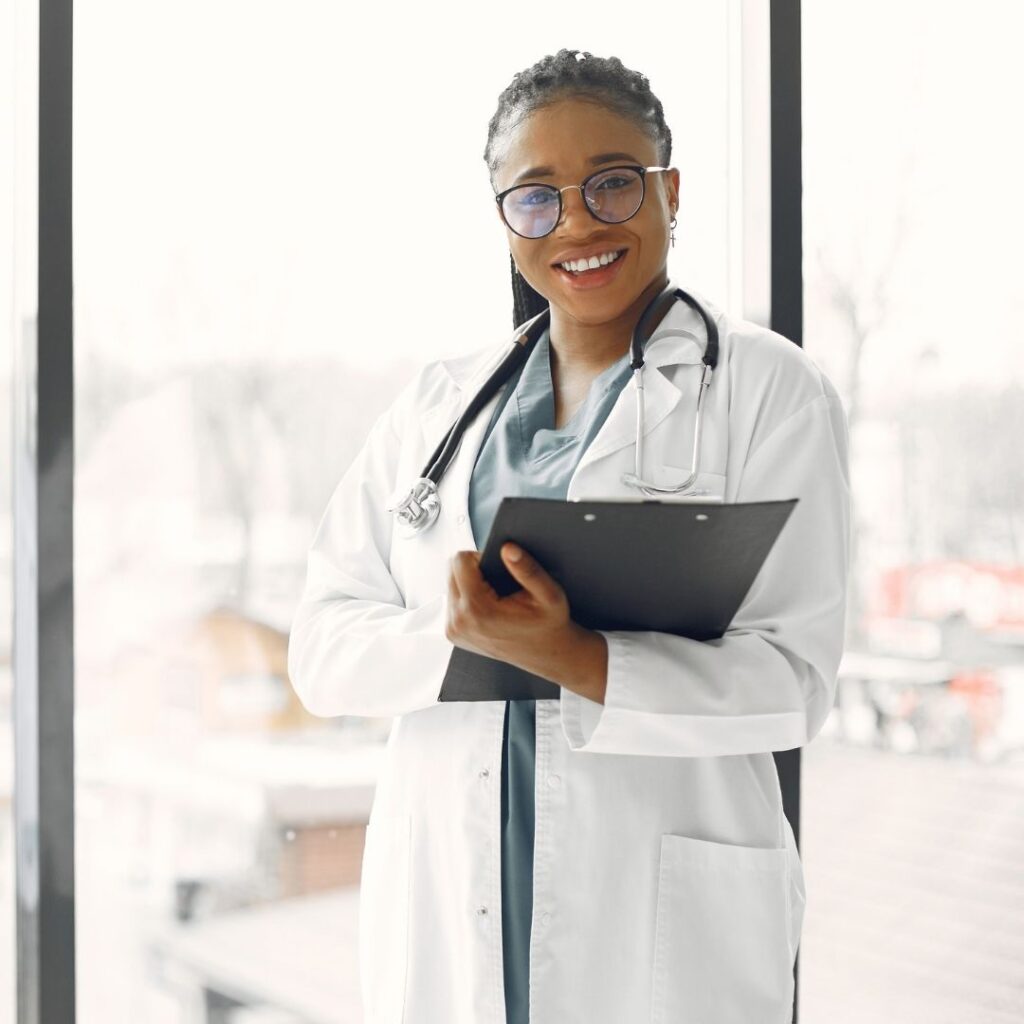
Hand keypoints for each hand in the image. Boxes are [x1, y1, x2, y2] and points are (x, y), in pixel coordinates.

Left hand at [445, 542, 571, 674]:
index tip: (497, 567)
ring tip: (494, 596)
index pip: (460, 561)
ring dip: (470, 585)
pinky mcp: (453, 634)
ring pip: (451, 586)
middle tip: (498, 582)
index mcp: (478, 609)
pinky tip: (488, 608)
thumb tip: (508, 548)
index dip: (480, 557)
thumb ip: (528, 569)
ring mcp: (454, 630)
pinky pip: (453, 602)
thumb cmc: (547, 625)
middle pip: (452, 571)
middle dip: (473, 570)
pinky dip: (468, 599)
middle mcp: (460, 621)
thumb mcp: (549, 594)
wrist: (545, 655)